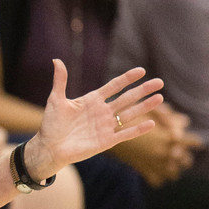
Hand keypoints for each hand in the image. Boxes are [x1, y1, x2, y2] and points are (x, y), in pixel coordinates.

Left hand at [23, 60, 163, 181]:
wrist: (49, 147)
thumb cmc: (51, 125)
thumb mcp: (56, 100)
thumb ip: (60, 81)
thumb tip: (57, 60)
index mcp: (92, 100)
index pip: (114, 86)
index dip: (127, 79)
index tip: (141, 71)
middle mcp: (102, 112)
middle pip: (126, 98)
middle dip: (142, 90)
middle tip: (159, 82)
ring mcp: (105, 126)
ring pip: (129, 114)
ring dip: (144, 106)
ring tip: (159, 98)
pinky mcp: (106, 141)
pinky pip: (124, 134)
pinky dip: (137, 129)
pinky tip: (151, 123)